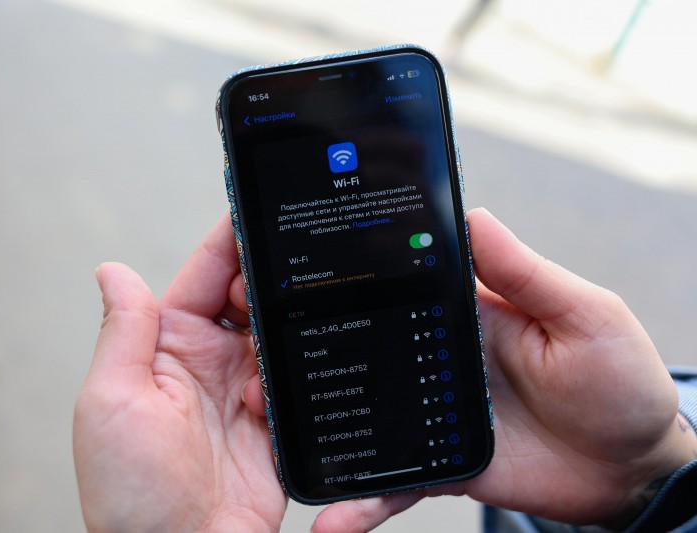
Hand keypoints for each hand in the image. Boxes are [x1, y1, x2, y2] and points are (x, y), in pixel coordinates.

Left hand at [73, 215, 285, 531]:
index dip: (230, 240)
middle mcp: (209, 364)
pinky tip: (286, 386)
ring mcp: (247, 392)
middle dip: (268, 284)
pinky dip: (304, 375)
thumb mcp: (112, 401)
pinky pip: (302, 380)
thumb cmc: (130, 495)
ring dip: (286, 331)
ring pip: (281, 333)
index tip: (256, 207)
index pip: (203, 275)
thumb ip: (124, 331)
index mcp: (167, 347)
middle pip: (251, 297)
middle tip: (278, 285)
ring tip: (282, 336)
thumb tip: (113, 270)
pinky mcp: (278, 423)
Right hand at [299, 208, 696, 531]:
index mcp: (466, 311)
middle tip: (258, 355)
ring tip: (270, 432)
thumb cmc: (619, 379)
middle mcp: (436, 355)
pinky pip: (390, 480)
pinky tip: (330, 517)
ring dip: (318, 423)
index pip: (397, 280)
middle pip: (361, 346)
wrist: (629, 470)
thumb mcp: (584, 314)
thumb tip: (474, 216)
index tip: (299, 266)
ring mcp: (431, 410)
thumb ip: (527, 273)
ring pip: (363, 414)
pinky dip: (361, 500)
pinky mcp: (437, 462)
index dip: (351, 272)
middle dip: (309, 350)